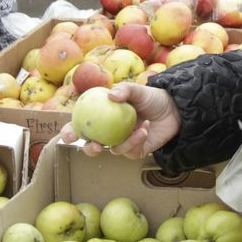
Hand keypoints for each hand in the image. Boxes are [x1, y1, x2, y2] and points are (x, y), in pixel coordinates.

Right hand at [58, 82, 180, 160]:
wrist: (174, 109)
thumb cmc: (152, 97)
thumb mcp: (138, 90)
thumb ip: (124, 90)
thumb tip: (110, 96)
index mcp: (103, 117)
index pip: (81, 126)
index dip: (70, 132)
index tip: (67, 135)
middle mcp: (109, 132)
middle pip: (91, 145)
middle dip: (88, 148)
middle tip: (94, 145)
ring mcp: (122, 143)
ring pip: (112, 150)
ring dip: (124, 140)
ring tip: (139, 126)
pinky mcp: (136, 151)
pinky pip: (130, 151)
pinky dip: (136, 140)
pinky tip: (145, 129)